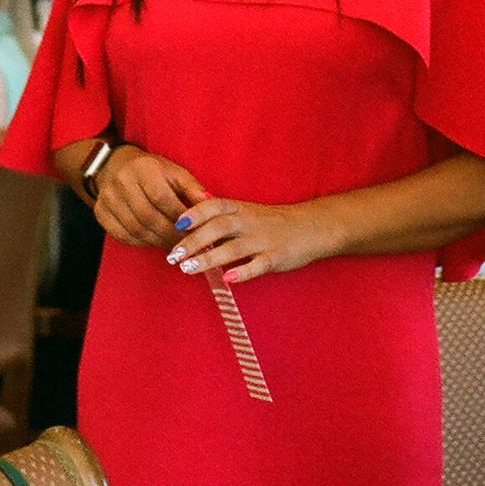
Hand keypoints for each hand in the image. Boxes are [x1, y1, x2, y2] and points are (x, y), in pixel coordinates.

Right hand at [90, 146, 208, 247]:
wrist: (116, 167)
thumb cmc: (153, 172)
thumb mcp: (175, 173)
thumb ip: (192, 189)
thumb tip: (211, 204)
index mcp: (143, 168)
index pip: (162, 197)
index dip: (179, 217)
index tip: (195, 230)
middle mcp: (122, 181)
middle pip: (148, 216)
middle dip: (170, 235)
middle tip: (186, 246)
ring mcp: (108, 198)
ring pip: (135, 229)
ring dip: (157, 242)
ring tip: (173, 248)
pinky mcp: (100, 212)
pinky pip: (122, 235)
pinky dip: (140, 243)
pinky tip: (153, 242)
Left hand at [170, 196, 339, 283]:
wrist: (311, 226)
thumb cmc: (273, 221)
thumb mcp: (247, 211)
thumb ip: (222, 214)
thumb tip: (188, 216)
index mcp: (241, 208)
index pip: (214, 206)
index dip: (195, 213)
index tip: (176, 224)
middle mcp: (250, 221)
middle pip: (218, 227)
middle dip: (193, 241)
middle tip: (173, 255)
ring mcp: (263, 239)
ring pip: (233, 248)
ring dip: (209, 259)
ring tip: (188, 269)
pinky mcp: (276, 257)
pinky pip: (259, 265)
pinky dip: (243, 272)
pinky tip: (228, 280)